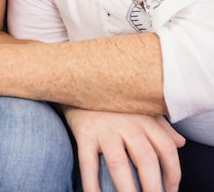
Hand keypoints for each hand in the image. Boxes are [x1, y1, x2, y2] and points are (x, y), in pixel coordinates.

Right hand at [64, 108, 184, 191]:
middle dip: (152, 186)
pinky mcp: (84, 133)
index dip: (172, 173)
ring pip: (119, 164)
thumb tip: (180, 143)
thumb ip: (161, 126)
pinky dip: (91, 184)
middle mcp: (127, 123)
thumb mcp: (140, 107)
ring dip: (127, 190)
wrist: (81, 80)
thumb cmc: (114, 100)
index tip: (170, 189)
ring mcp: (105, 128)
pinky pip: (88, 163)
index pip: (166, 148)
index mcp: (144, 117)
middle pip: (146, 159)